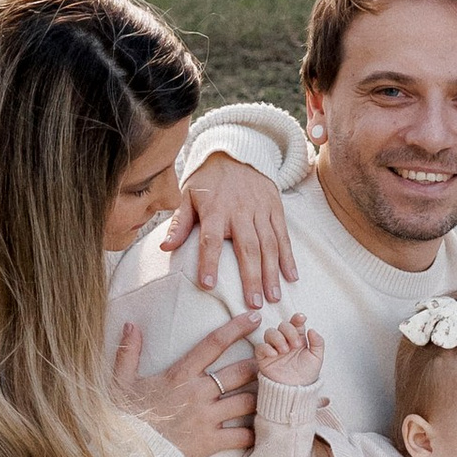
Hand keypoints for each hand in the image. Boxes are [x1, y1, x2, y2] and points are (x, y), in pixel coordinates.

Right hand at [114, 307, 259, 456]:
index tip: (255, 319)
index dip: (237, 328)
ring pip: (247, 402)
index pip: (214, 344)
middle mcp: (198, 393)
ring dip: (260, 397)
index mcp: (180, 375)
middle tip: (271, 360)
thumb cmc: (126, 416)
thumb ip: (129, 352)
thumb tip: (132, 324)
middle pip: (240, 372)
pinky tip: (261, 429)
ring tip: (272, 392)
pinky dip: (254, 433)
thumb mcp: (122, 381)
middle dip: (259, 364)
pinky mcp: (210, 442)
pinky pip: (242, 436)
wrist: (128, 453)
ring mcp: (206, 418)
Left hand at [156, 149, 298, 309]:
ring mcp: (261, 210)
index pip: (211, 239)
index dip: (209, 262)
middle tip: (254, 304)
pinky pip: (283, 235)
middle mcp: (240, 211)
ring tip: (274, 297)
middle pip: (247, 248)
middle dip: (251, 277)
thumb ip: (179, 223)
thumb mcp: (188, 194)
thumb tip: (165, 248)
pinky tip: (292, 276)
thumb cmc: (209, 179)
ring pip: (269, 244)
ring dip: (272, 272)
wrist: (237, 152)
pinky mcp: (276, 208)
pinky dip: (289, 256)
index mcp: (215, 209)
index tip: (208, 285)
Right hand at [256, 310, 324, 388]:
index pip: (296, 323)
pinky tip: (274, 354)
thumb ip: (318, 342)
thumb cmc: (306, 375)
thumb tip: (312, 329)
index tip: (301, 318)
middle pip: (283, 325)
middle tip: (296, 345)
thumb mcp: (317, 358)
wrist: (295, 391)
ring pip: (270, 332)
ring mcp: (274, 348)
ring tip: (285, 351)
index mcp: (298, 338)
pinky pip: (260, 347)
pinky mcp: (264, 358)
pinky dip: (266, 348)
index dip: (297, 318)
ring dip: (278, 338)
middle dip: (289, 331)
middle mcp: (285, 341)